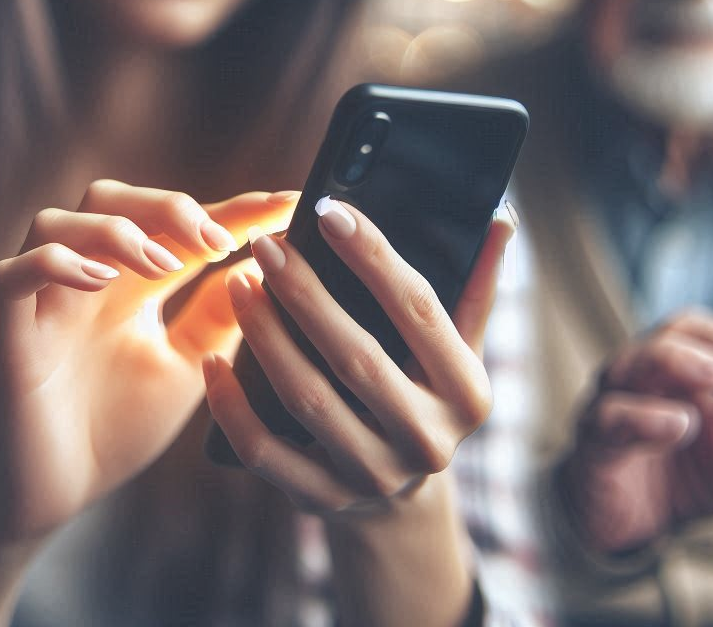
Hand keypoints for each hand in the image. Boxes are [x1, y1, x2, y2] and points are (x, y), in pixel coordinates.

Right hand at [0, 179, 295, 543]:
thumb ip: (222, 315)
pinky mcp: (8, 335)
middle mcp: (85, 280)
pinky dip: (55, 263)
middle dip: (169, 207)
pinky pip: (11, 274)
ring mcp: (43, 302)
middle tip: (219, 241)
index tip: (288, 202)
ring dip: (118, 231)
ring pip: (57, 220)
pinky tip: (102, 280)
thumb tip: (270, 262)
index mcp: (131, 284)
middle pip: (112, 199)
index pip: (181, 226)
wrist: (60, 499)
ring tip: (166, 265)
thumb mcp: (191, 364)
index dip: (236, 208)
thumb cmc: (122, 428)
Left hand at [203, 199, 515, 516]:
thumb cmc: (428, 393)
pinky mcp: (322, 500)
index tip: (332, 211)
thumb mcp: (463, 347)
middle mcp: (427, 440)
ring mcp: (374, 476)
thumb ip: (476, 284)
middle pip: (358, 357)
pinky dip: (233, 406)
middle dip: (307, 294)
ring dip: (265, 336)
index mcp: (466, 392)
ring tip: (238, 282)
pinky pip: (265, 453)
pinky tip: (213, 359)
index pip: (420, 310)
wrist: (402, 500)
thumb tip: (500, 215)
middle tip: (267, 245)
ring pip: (308, 400)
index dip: (375, 257)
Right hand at [561, 308, 712, 553]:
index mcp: (683, 364)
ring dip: (680, 361)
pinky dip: (647, 416)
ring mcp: (614, 396)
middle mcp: (645, 369)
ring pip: (638, 360)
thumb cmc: (688, 475)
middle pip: (678, 329)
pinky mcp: (593, 435)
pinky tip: (680, 423)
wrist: (629, 523)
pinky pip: (615, 416)